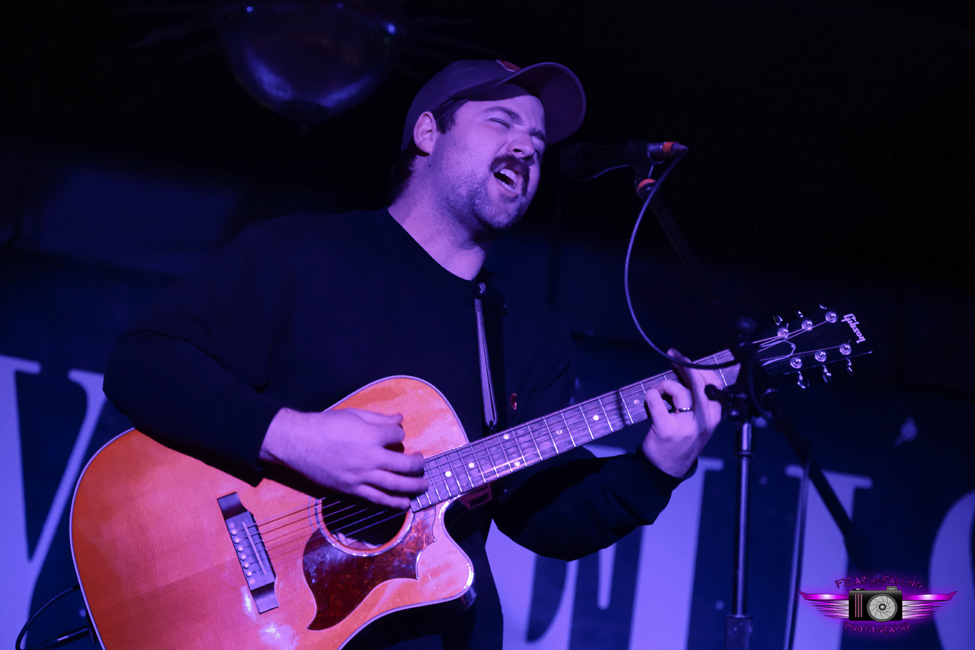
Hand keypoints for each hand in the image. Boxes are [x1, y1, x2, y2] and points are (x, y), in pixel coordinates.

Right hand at [259, 407, 427, 508]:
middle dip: (418, 464)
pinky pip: (377, 498)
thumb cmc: (325, 425)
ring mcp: (362, 476)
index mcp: (372, 436)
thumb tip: (400, 419)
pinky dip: (393, 502)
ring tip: (423, 486)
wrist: (299, 443)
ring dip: (413, 486)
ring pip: (395, 485)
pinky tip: (404, 503)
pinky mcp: (352, 489)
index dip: (400, 433)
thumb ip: (379, 418)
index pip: (398, 435)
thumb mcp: (354, 415)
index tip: (396, 433)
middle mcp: (371, 458)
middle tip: (422, 462)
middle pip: (405, 464)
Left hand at [641, 349, 723, 477]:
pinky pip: (656, 400)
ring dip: (663, 387)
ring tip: (658, 395)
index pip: (713, 385)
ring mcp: (686, 426)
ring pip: (677, 390)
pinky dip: (650, 396)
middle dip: (684, 365)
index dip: (699, 369)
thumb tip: (686, 372)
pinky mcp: (666, 429)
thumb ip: (698, 401)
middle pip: (697, 383)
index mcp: (714, 418)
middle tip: (673, 356)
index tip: (686, 359)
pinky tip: (650, 402)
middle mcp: (704, 421)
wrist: (666, 470)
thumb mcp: (699, 424)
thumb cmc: (682, 442)